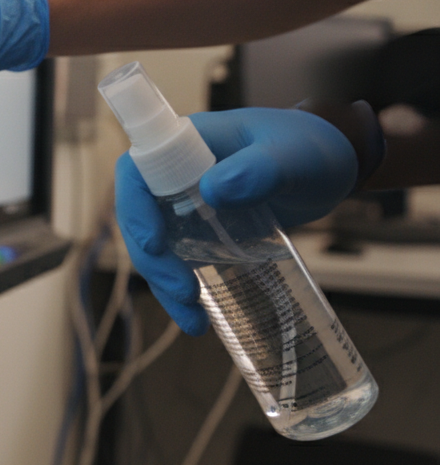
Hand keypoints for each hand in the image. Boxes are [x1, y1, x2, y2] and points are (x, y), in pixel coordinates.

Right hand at [116, 107, 357, 334]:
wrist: (331, 165)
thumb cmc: (311, 148)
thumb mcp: (292, 156)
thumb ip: (259, 168)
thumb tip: (212, 190)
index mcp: (186, 145)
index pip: (137, 173)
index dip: (134, 208)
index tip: (154, 243)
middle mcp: (175, 176)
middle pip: (140, 220)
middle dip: (154, 262)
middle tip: (185, 292)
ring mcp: (185, 207)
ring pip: (156, 250)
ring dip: (165, 286)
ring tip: (194, 320)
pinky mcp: (200, 233)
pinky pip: (180, 263)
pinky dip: (184, 293)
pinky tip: (199, 320)